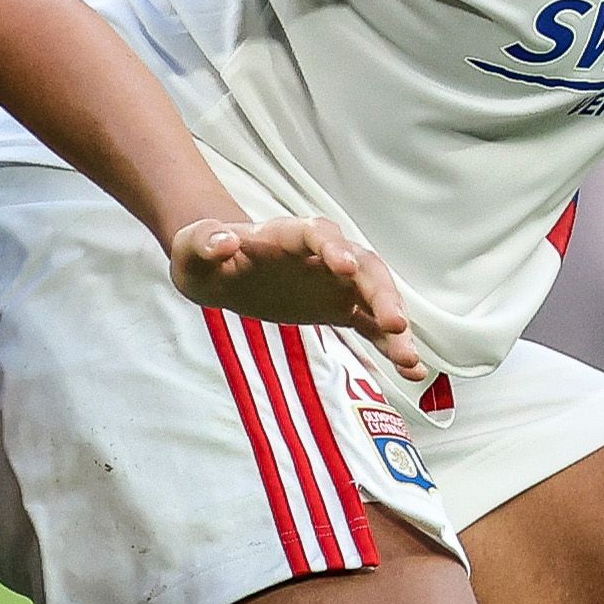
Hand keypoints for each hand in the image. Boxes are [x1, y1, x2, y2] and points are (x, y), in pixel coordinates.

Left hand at [166, 213, 429, 379]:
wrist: (217, 269)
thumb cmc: (203, 254)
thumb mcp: (192, 248)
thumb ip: (204, 242)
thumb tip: (223, 241)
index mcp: (287, 235)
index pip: (317, 233)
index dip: (333, 247)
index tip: (345, 266)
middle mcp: (321, 255)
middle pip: (361, 266)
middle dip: (380, 292)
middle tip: (395, 323)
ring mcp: (334, 282)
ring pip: (375, 296)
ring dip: (394, 323)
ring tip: (410, 359)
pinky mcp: (337, 307)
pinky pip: (371, 325)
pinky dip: (390, 344)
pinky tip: (411, 370)